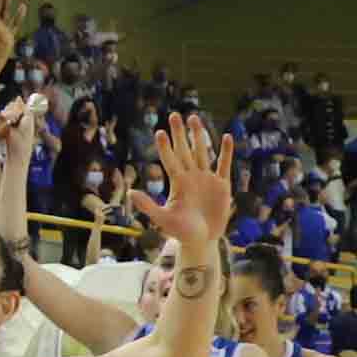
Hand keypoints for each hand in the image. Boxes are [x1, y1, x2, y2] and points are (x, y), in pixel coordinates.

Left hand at [127, 110, 235, 255]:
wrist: (201, 241)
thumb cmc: (180, 232)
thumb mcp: (163, 219)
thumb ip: (148, 205)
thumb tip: (130, 192)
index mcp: (177, 183)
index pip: (170, 160)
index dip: (166, 147)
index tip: (159, 131)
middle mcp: (191, 176)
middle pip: (185, 150)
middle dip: (180, 133)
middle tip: (174, 115)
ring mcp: (206, 179)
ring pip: (202, 152)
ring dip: (199, 136)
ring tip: (194, 118)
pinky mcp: (222, 185)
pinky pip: (224, 165)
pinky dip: (226, 152)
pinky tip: (227, 136)